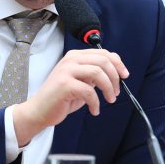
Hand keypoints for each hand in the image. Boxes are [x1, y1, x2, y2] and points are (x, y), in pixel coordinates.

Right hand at [12, 49, 128, 145]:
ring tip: (110, 100)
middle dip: (115, 77)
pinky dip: (96, 103)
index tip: (125, 76)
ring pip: (98, 73)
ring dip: (108, 88)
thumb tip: (116, 71)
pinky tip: (95, 110)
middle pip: (103, 61)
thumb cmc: (61, 98)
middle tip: (116, 92)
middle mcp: (70, 60)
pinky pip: (89, 91)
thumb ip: (94, 74)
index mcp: (75, 56)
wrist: (39, 110)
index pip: (103, 53)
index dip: (118, 64)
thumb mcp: (81, 81)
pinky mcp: (65, 84)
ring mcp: (66, 71)